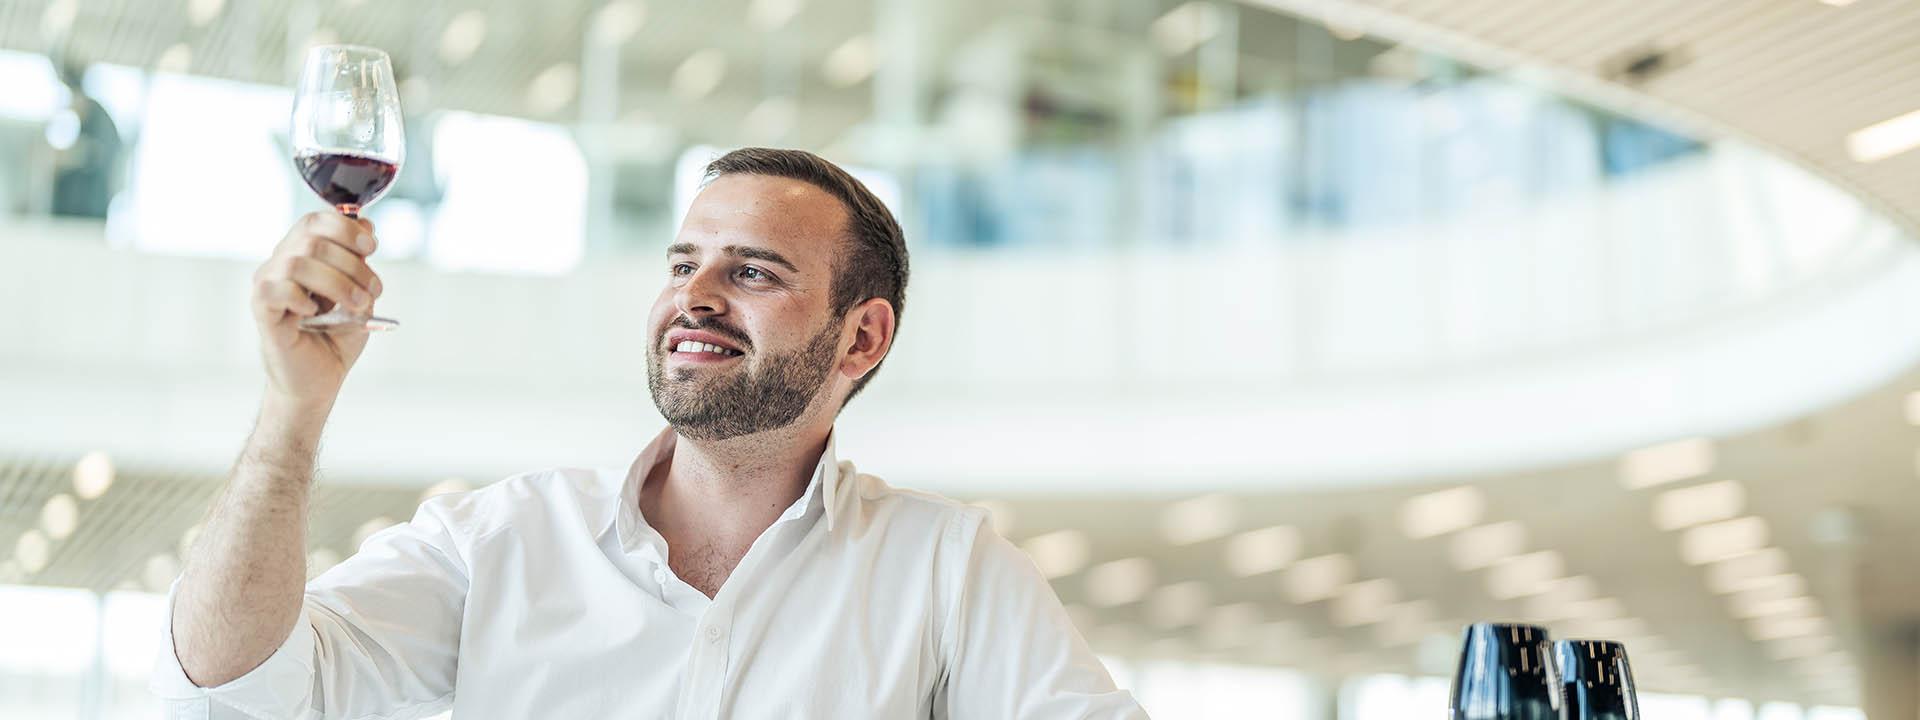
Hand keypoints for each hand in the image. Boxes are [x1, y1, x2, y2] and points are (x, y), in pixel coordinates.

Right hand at [250, 212, 383, 408]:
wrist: (319, 380)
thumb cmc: (336, 337)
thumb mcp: (360, 294)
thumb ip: (361, 262)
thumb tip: (366, 225)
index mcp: (304, 254)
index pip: (316, 220)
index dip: (346, 227)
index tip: (372, 248)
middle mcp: (282, 264)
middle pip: (312, 240)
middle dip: (352, 263)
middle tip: (373, 290)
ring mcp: (269, 286)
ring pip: (297, 262)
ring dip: (337, 282)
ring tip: (356, 304)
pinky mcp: (262, 311)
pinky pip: (274, 289)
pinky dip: (302, 297)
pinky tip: (316, 313)